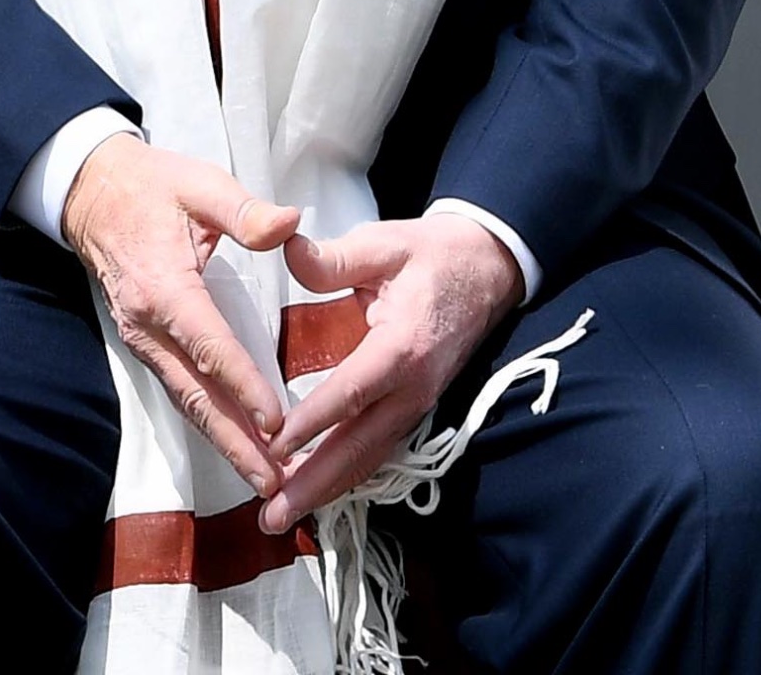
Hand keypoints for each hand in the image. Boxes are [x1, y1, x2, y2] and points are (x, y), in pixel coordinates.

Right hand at [62, 136, 299, 498]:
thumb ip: (245, 211)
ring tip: (263, 476)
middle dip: (235, 441)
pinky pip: (180, 389)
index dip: (244, 386)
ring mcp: (143, 340)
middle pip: (196, 395)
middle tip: (274, 480)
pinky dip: (209, 420)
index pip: (210, 347)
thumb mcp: (201, 185)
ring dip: (224, 440)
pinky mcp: (147, 344)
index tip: (277, 421)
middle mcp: (149, 325)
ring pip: (187, 401)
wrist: (94, 194)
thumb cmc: (152, 187)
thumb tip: (289, 224)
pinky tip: (235, 441)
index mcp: (164, 287)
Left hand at [256, 213, 522, 535]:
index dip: (313, 422)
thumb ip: (335, 259)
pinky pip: (378, 450)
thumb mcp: (384, 244)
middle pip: (359, 447)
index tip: (275, 446)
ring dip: (326, 490)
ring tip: (282, 516)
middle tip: (271, 515)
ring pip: (368, 458)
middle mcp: (413, 389)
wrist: (488, 269)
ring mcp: (417, 404)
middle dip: (314, 485)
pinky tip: (316, 489)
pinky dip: (346, 475)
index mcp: (403, 347)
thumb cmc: (434, 256)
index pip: (352, 393)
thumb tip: (287, 251)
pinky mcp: (414, 409)